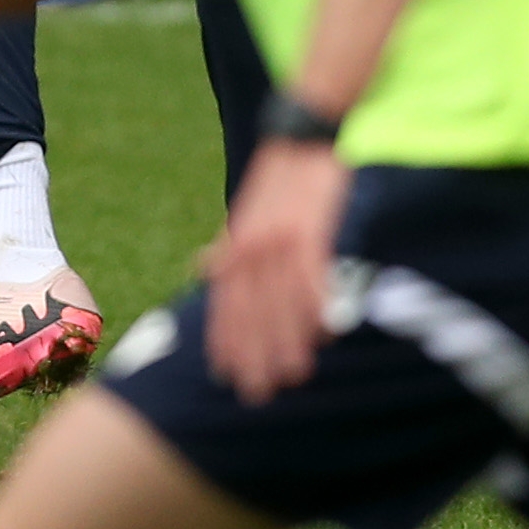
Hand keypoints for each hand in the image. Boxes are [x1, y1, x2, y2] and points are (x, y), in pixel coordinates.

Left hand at [202, 138, 349, 402]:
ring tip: (294, 375)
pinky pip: (312, 275)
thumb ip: (229, 244)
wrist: (301, 135)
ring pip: (281, 301)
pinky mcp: (311, 227)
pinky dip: (317, 305)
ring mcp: (281, 238)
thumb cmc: (277, 181)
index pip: (225, 303)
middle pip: (251, 310)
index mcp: (235, 245)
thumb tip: (204, 268)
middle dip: (254, 355)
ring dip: (287, 341)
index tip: (226, 376)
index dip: (226, 341)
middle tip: (259, 393)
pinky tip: (324, 333)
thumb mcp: (245, 212)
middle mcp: (252, 245)